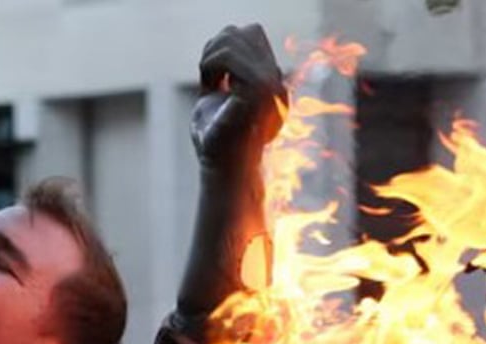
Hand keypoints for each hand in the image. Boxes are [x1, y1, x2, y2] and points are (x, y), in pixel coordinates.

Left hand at [191, 24, 286, 170]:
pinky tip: (209, 86)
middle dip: (218, 46)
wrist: (222, 172)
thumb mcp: (217, 101)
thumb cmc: (216, 144)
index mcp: (271, 84)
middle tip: (207, 78)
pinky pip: (230, 55)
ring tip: (208, 83)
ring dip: (212, 56)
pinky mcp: (261, 89)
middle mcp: (278, 82)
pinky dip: (211, 65)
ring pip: (238, 37)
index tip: (210, 77)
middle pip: (249, 30)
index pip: (253, 35)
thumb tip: (221, 49)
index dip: (225, 47)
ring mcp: (272, 84)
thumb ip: (223, 77)